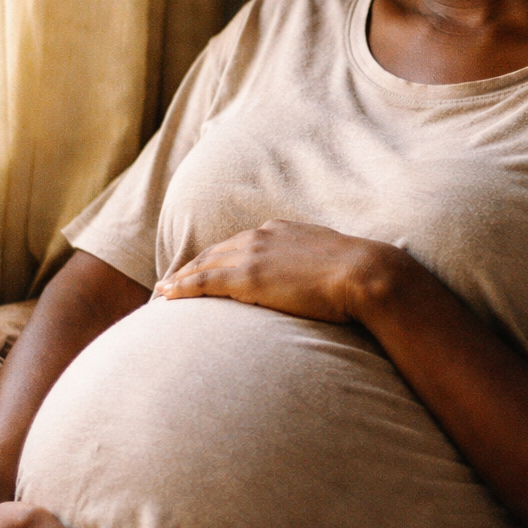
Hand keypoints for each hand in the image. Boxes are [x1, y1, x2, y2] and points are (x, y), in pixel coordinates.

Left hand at [154, 219, 394, 323]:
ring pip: (203, 265)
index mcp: (280, 231)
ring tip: (163, 292)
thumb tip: (319, 284)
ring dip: (180, 278)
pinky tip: (166, 295)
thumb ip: (315, 267)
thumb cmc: (359, 275)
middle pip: (215, 251)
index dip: (219, 257)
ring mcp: (252, 255)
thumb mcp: (332, 262)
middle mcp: (261, 236)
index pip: (240, 244)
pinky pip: (203, 282)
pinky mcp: (246, 277)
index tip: (206, 268)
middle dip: (192, 266)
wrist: (364, 273)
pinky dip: (181, 287)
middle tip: (172, 281)